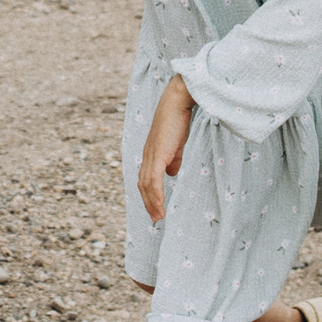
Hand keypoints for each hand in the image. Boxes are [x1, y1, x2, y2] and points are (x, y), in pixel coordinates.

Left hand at [137, 74, 193, 222]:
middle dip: (148, 203)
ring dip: (151, 203)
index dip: (149, 194)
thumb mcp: (176, 144)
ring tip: (158, 217)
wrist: (176, 102)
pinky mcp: (157, 154)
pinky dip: (155, 194)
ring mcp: (151, 155)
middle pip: (143, 185)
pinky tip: (159, 205)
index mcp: (151, 154)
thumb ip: (174, 159)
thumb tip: (172, 173)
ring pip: (146, 185)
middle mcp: (147, 156)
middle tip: (156, 219)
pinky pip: (154, 179)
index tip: (155, 208)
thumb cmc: (178, 119)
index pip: (146, 179)